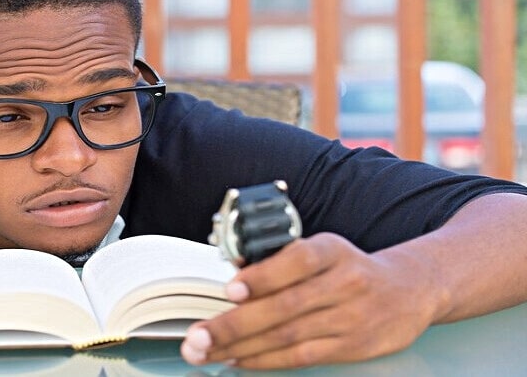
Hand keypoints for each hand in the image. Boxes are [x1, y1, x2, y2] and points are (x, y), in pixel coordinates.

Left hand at [180, 232, 442, 368]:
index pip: (297, 261)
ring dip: (241, 347)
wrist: (410, 289)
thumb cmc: (349, 267)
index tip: (230, 289)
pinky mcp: (352, 347)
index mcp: (332, 251)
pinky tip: (238, 360)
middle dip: (234, 324)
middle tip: (198, 336)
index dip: (263, 276)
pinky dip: (265, 360)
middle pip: (284, 307)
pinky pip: (301, 356)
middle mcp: (345, 283)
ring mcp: (351, 319)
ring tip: (206, 351)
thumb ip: (281, 259)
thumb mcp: (322, 249)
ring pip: (288, 336)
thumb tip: (235, 270)